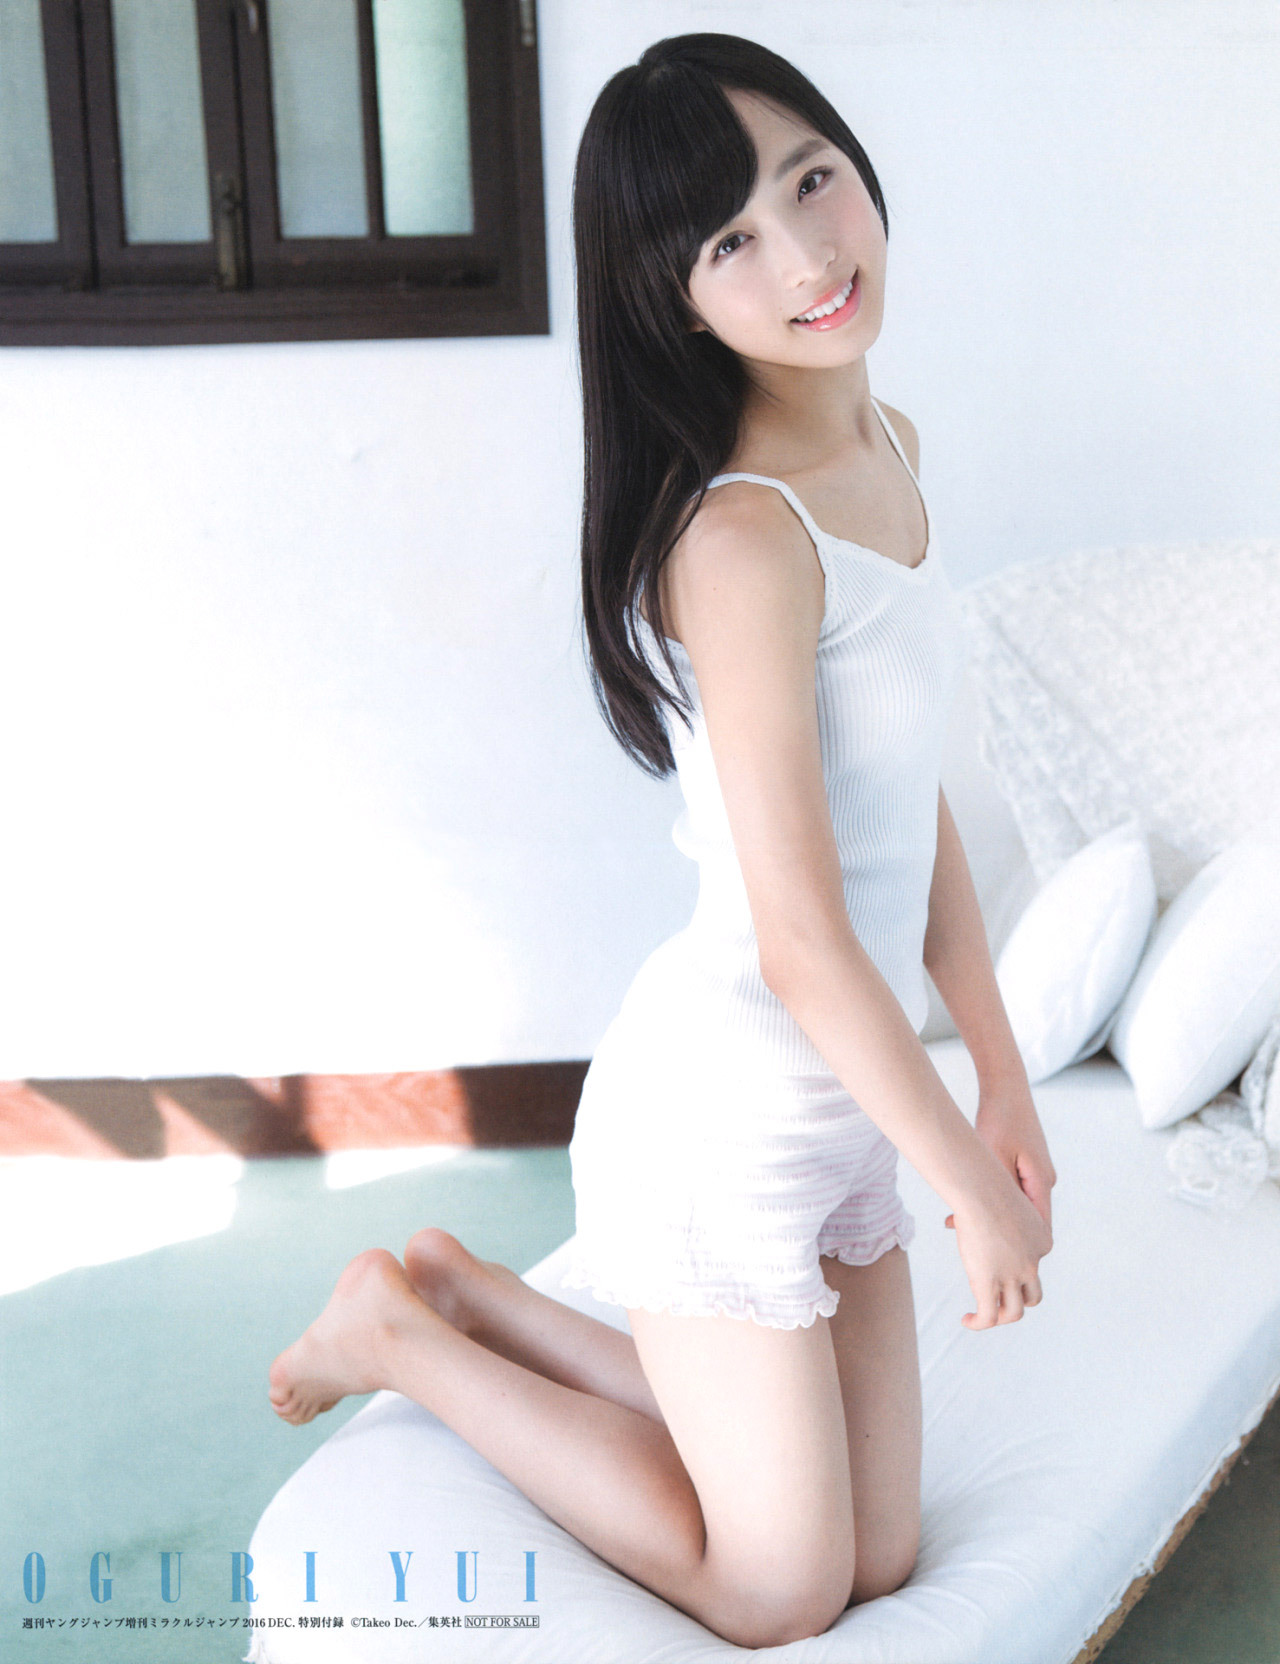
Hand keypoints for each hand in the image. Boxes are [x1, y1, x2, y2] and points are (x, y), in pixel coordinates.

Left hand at [945, 1077, 1056, 1235]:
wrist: (1006, 1088)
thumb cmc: (1000, 1120)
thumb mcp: (994, 1159)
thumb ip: (996, 1192)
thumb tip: (985, 1223)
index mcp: (1042, 1182)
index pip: (1040, 1231)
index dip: (1021, 1249)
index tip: (996, 1259)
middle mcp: (1045, 1181)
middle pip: (1030, 1224)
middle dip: (1004, 1237)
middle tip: (972, 1244)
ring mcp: (1038, 1173)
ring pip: (1019, 1209)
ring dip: (996, 1218)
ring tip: (963, 1226)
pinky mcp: (1028, 1166)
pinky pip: (1014, 1193)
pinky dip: (995, 1202)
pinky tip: (969, 1202)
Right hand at [949, 1177, 1051, 1329]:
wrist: (982, 1191)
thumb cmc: (986, 1187)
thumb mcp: (998, 1200)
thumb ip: (988, 1213)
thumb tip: (957, 1222)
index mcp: (1042, 1241)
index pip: (1034, 1264)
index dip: (1015, 1269)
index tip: (993, 1265)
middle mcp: (1033, 1262)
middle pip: (1033, 1295)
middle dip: (1017, 1299)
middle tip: (997, 1298)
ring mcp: (1014, 1276)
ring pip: (1015, 1311)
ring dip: (1001, 1317)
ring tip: (984, 1315)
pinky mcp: (991, 1284)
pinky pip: (989, 1316)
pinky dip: (979, 1323)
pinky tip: (967, 1320)